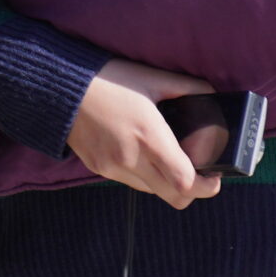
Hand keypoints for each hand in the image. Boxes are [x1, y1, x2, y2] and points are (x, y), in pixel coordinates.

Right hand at [68, 59, 226, 209]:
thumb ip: (189, 89)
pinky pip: (130, 181)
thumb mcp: (153, 78)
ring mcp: (112, 167)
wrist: (61, 86)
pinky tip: (139, 150)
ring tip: (166, 157)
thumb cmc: (110, 78)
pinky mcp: (98, 168)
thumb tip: (214, 99)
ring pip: (153, 191)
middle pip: (175, 198)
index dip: (208, 185)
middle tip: (198, 171)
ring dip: (165, 181)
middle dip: (193, 190)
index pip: (186, 182)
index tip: (214, 174)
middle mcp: (131, 158)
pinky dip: (143, 174)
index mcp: (149, 135)